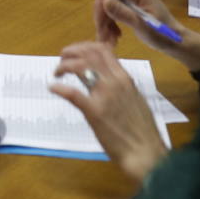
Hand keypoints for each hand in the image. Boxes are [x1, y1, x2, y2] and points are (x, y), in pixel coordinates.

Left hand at [51, 42, 167, 182]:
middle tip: (62, 60)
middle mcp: (115, 81)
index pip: (102, 49)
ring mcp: (104, 95)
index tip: (74, 54)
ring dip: (64, 66)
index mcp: (124, 78)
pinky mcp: (95, 112)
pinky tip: (53, 88)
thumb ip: (121, 86)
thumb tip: (107, 79)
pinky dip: (60, 88)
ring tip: (57, 73)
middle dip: (71, 52)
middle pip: (89, 53)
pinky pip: (73, 93)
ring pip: (80, 66)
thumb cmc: (142, 130)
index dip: (84, 47)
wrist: (146, 151)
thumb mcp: (134, 99)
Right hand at [94, 0, 199, 73]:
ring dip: (106, 23)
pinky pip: (113, 7)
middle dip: (103, 19)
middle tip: (103, 39)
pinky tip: (115, 35)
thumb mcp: (141, 27)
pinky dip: (111, 21)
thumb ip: (123, 13)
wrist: (174, 39)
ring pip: (108, 4)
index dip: (100, 8)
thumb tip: (105, 1)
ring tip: (110, 41)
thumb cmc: (162, 35)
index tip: (100, 28)